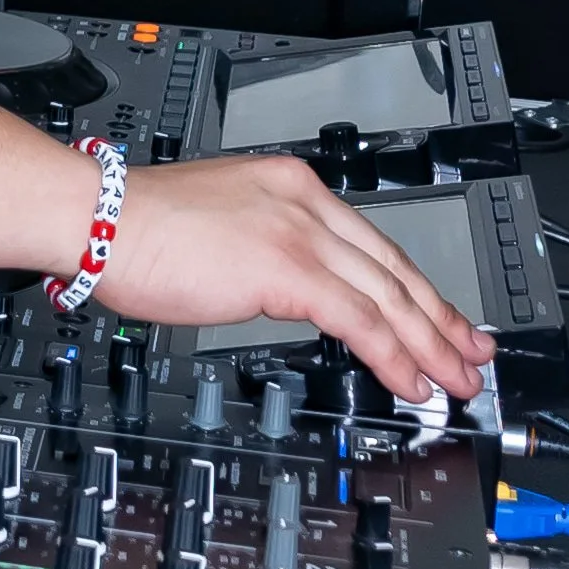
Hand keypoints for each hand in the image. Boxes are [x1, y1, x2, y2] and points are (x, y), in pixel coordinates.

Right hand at [102, 156, 493, 399]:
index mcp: (290, 186)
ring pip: (388, 296)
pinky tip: (409, 382)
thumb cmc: (135, 228)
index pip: (371, 245)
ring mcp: (299, 233)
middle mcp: (304, 202)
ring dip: (429, 345)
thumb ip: (260, 251)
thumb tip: (282, 290)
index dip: (413, 288)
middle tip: (470, 355)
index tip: (438, 317)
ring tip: (453, 381)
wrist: (97, 219)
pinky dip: (392, 356)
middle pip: (394, 268)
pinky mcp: (288, 268)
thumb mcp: (217, 227)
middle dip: (440, 319)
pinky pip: (360, 320)